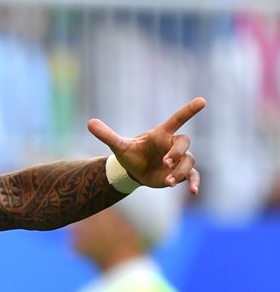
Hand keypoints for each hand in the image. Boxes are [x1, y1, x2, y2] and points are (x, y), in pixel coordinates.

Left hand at [87, 96, 204, 194]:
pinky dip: (195, 182)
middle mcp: (171, 144)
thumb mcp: (118, 146)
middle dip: (177, 152)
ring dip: (180, 172)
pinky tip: (193, 191)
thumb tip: (89, 123)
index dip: (189, 110)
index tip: (202, 100)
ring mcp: (178, 159)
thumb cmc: (129, 154)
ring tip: (168, 182)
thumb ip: (106, 134)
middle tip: (165, 162)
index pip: (177, 119)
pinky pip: (194, 175)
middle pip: (185, 142)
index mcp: (160, 134)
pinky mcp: (180, 173)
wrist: (132, 172)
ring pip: (189, 161)